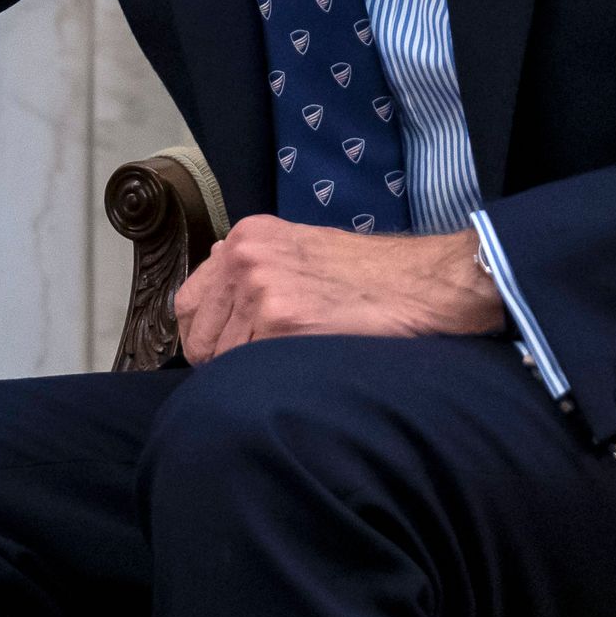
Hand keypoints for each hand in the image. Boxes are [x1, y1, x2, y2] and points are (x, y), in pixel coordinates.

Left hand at [173, 217, 503, 361]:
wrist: (428, 283)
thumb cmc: (372, 275)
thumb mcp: (300, 251)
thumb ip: (254, 270)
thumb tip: (216, 308)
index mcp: (245, 238)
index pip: (187, 304)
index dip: (205, 336)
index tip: (225, 354)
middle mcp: (244, 257)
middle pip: (199, 337)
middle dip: (223, 362)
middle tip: (262, 368)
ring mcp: (261, 286)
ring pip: (224, 359)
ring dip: (252, 373)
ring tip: (292, 364)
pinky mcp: (283, 318)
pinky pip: (253, 368)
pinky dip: (273, 378)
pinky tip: (304, 367)